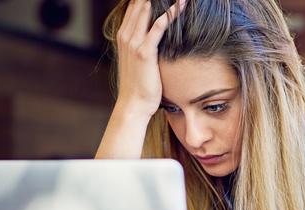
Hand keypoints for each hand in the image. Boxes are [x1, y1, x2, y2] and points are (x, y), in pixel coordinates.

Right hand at [115, 0, 185, 117]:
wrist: (134, 104)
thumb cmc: (139, 85)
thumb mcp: (136, 60)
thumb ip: (142, 45)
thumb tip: (155, 39)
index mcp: (123, 35)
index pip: (133, 6)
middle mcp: (126, 35)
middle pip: (139, 3)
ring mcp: (133, 42)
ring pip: (147, 9)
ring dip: (163, 0)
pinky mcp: (145, 51)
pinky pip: (159, 26)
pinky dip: (171, 13)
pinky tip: (181, 4)